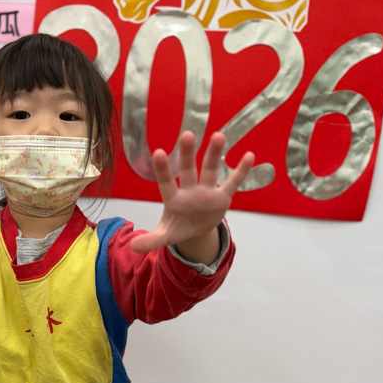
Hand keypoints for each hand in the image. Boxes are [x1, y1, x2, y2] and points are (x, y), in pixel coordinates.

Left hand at [129, 132, 254, 258]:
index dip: (163, 169)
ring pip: (210, 170)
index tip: (159, 152)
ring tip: (218, 135)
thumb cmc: (178, 227)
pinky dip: (241, 171)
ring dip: (214, 154)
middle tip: (187, 135)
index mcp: (174, 199)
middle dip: (188, 154)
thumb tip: (132, 247)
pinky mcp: (222, 196)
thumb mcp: (166, 235)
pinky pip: (232, 182)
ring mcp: (207, 191)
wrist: (196, 229)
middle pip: (188, 170)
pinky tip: (249, 155)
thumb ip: (152, 239)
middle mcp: (190, 190)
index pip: (167, 182)